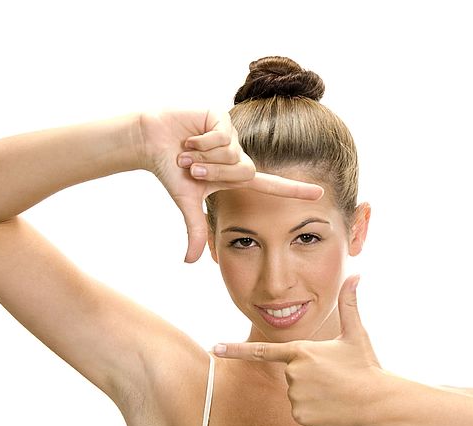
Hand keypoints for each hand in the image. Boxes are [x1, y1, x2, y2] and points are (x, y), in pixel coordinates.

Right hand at [135, 109, 324, 262]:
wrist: (151, 140)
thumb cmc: (170, 170)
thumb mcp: (187, 202)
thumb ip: (196, 230)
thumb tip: (190, 262)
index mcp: (236, 176)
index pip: (273, 186)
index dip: (296, 191)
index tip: (321, 195)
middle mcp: (239, 155)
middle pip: (244, 172)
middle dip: (212, 172)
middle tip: (190, 167)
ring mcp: (233, 135)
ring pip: (232, 154)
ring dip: (203, 156)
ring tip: (187, 150)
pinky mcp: (223, 116)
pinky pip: (221, 137)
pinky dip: (199, 142)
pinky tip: (189, 136)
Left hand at [213, 275, 384, 425]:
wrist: (378, 401)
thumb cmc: (366, 365)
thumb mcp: (356, 333)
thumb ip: (350, 304)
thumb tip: (357, 274)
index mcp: (301, 352)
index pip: (261, 351)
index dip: (236, 350)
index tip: (215, 348)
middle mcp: (293, 374)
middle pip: (291, 374)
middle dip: (310, 376)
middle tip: (335, 377)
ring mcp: (295, 397)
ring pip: (296, 394)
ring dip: (313, 393)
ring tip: (336, 392)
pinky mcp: (300, 416)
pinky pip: (301, 411)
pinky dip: (315, 410)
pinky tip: (332, 407)